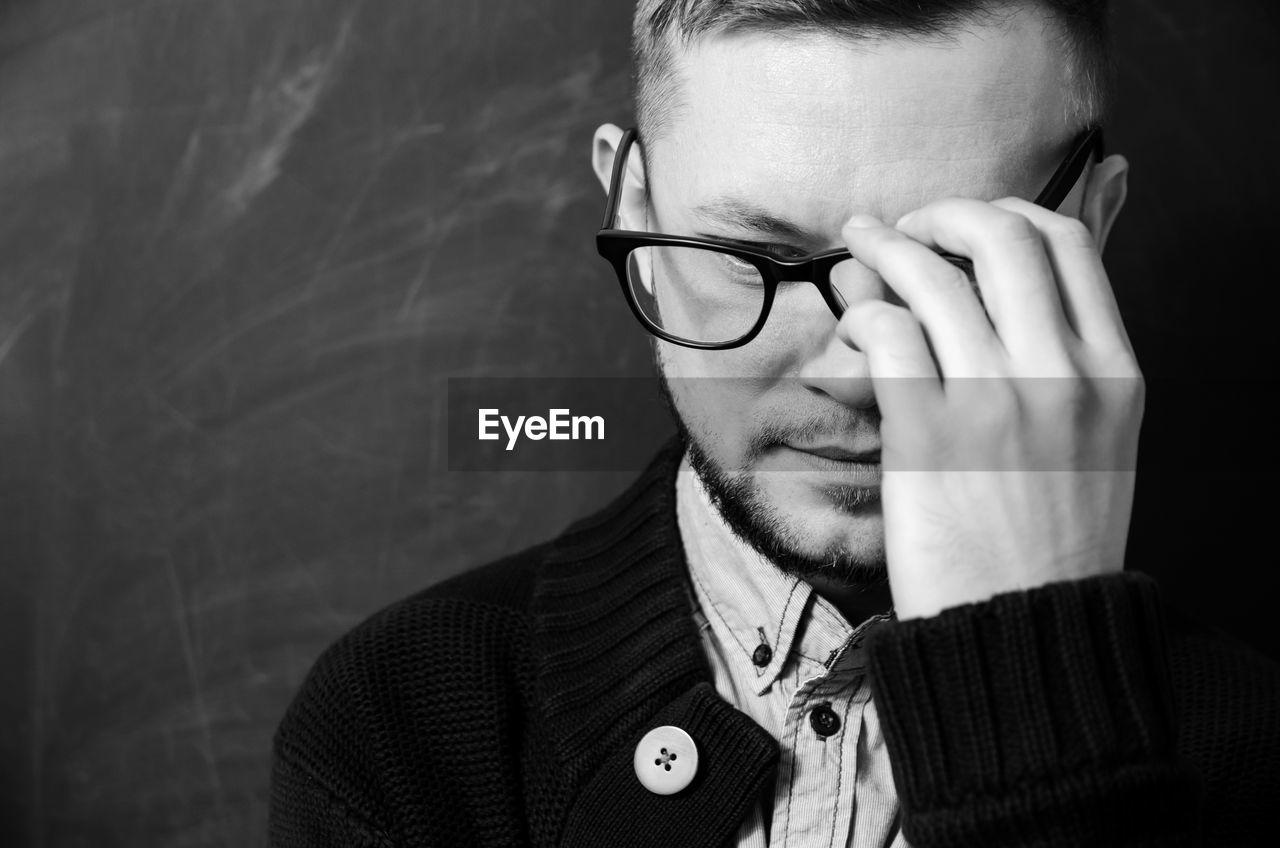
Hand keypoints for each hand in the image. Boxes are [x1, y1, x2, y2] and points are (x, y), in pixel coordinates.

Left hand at [834, 199, 1143, 619]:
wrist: (1024, 626)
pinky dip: (863, 313)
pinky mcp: (929, 437)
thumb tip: (1057, 262)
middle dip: (940, 213)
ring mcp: (996, 403)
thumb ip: (1076, 353)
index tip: (965, 223)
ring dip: (883, 248)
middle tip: (902, 226)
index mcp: (1113, 371)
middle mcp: (1061, 375)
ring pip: (934, 277)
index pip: (1068, 243)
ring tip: (856, 249)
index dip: (1007, 211)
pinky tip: (854, 325)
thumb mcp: (1097, 435)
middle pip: (1001, 237)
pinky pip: (889, 336)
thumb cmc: (1052, 534)